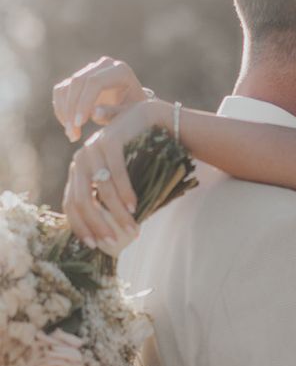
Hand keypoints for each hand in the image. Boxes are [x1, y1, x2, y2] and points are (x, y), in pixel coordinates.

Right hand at [53, 56, 151, 141]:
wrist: (133, 105)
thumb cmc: (136, 111)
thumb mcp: (130, 115)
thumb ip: (115, 113)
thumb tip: (94, 112)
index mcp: (121, 71)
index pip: (95, 82)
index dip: (84, 102)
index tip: (80, 124)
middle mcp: (104, 65)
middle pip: (77, 82)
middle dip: (72, 110)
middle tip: (73, 133)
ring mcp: (89, 69)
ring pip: (66, 87)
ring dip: (64, 112)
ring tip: (72, 134)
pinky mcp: (78, 78)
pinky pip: (61, 91)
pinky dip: (61, 109)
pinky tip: (68, 126)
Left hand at [63, 99, 172, 252]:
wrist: (155, 120)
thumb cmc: (140, 154)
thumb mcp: (120, 177)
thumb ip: (110, 196)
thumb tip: (106, 229)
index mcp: (78, 169)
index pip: (71, 203)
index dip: (81, 226)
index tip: (93, 245)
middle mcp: (80, 158)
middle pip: (82, 199)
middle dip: (98, 224)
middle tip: (113, 241)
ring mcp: (93, 148)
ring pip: (102, 189)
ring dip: (117, 212)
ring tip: (131, 227)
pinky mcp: (110, 141)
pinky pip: (117, 174)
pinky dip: (126, 193)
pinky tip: (135, 207)